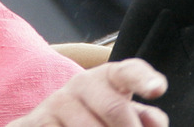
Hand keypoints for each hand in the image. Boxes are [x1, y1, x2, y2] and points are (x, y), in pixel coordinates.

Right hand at [8, 59, 168, 125]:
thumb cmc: (98, 118)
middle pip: (115, 109)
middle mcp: (83, 83)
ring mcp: (57, 101)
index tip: (157, 89)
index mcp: (110, 77)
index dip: (145, 79)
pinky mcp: (35, 121)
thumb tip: (156, 123)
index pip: (129, 72)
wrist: (49, 122)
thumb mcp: (124, 114)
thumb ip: (145, 117)